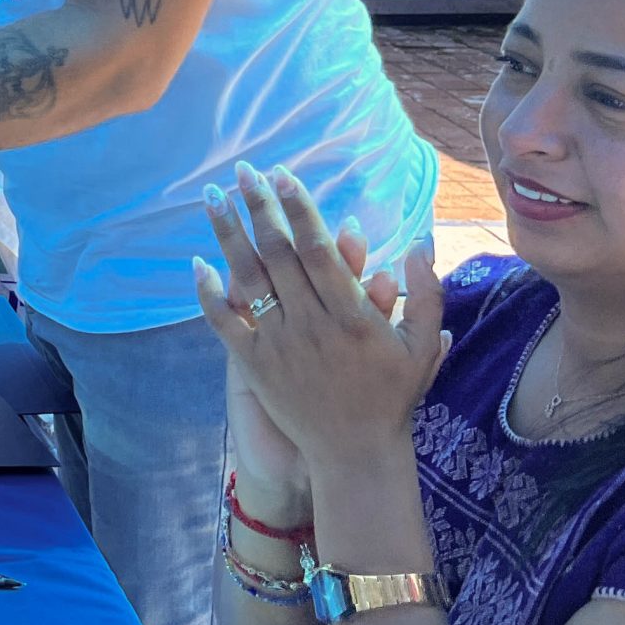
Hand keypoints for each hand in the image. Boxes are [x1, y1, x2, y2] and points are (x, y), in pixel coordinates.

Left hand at [194, 162, 446, 470]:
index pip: (320, 250)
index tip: (283, 175)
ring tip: (213, 196)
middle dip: (259, 207)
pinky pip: (224, 322)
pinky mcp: (253, 365)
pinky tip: (197, 262)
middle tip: (243, 170)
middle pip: (279, 254)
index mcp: (352, 316)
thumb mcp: (422, 345)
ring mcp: (278, 344)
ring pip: (248, 278)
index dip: (299, 210)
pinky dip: (208, 292)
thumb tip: (421, 242)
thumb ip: (426, 293)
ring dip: (228, 234)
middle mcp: (311, 324)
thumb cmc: (392, 395)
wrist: (355, 453)